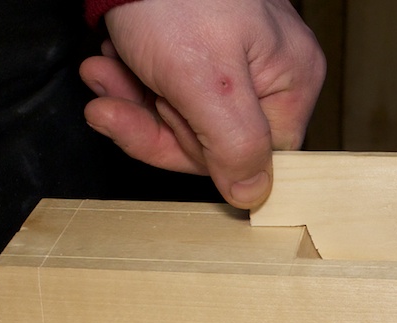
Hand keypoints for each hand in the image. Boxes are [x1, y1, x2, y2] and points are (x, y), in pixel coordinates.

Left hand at [79, 0, 324, 207]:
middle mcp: (270, 75)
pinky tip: (110, 62)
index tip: (154, 129)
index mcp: (292, 82)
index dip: (197, 153)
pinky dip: (132, 80)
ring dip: (133, 100)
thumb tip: (253, 195)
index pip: (253, 155)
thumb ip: (234, 144)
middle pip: (212, 139)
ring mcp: (235, 63)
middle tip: (114, 98)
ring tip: (104, 72)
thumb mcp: (204, 80)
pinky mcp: (199, 53)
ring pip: (182, 117)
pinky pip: (169, 91)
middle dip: (153, 119)